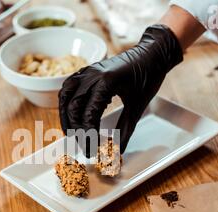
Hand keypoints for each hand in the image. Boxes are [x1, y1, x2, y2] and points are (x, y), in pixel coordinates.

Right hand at [59, 24, 183, 155]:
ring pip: (65, 97)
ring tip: (71, 134)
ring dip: (66, 118)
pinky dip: (66, 103)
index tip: (93, 149)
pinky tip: (71, 116)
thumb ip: (126, 130)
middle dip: (76, 130)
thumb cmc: (148, 77)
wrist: (151, 54)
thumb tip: (117, 151)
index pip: (88, 114)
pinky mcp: (86, 71)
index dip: (88, 135)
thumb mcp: (138, 106)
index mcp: (106, 82)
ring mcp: (87, 71)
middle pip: (73, 107)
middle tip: (84, 147)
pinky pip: (68, 87)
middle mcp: (92, 75)